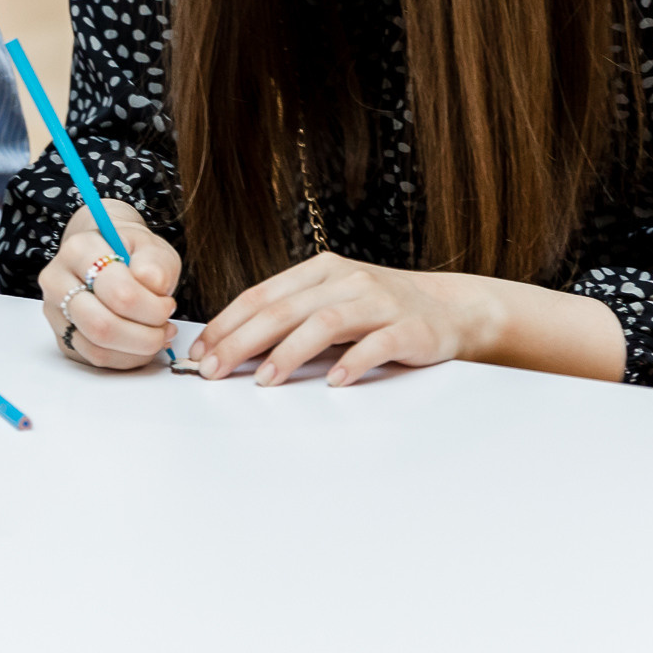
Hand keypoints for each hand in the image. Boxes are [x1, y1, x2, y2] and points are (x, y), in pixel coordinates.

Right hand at [38, 201, 179, 370]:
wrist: (106, 258)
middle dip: (145, 336)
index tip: (168, 305)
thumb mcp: (151, 246)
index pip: (119, 292)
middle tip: (165, 327)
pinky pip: (96, 359)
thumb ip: (156, 262)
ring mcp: (56, 312)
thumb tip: (153, 284)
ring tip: (157, 336)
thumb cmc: (129, 253)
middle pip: (101, 326)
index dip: (153, 307)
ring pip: (97, 348)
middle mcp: (57, 281)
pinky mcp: (62, 336)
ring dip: (138, 351)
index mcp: (79, 250)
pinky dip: (127, 358)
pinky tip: (141, 345)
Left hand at [187, 253, 491, 386]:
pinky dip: (351, 362)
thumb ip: (293, 316)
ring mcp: (378, 302)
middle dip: (241, 341)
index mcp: (320, 270)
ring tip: (263, 379)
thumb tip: (234, 346)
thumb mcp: (333, 301)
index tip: (200, 351)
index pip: (262, 295)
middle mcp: (345, 280)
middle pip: (282, 310)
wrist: (452, 308)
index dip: (227, 323)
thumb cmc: (382, 310)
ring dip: (287, 353)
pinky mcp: (408, 328)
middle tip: (214, 370)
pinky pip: (375, 345)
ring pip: (322, 323)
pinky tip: (333, 381)